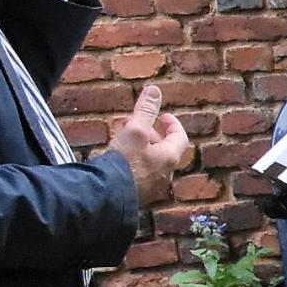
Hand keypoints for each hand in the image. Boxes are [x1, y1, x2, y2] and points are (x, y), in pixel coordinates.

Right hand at [107, 84, 190, 208]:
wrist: (107, 196)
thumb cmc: (124, 163)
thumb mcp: (135, 130)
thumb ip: (145, 110)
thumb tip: (154, 90)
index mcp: (169, 158)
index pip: (180, 137)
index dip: (172, 124)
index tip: (163, 116)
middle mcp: (165, 174)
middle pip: (163, 148)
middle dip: (150, 133)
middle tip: (135, 123)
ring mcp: (151, 186)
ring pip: (149, 160)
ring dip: (139, 146)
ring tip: (122, 137)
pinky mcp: (136, 193)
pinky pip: (138, 172)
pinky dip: (131, 160)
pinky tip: (115, 157)